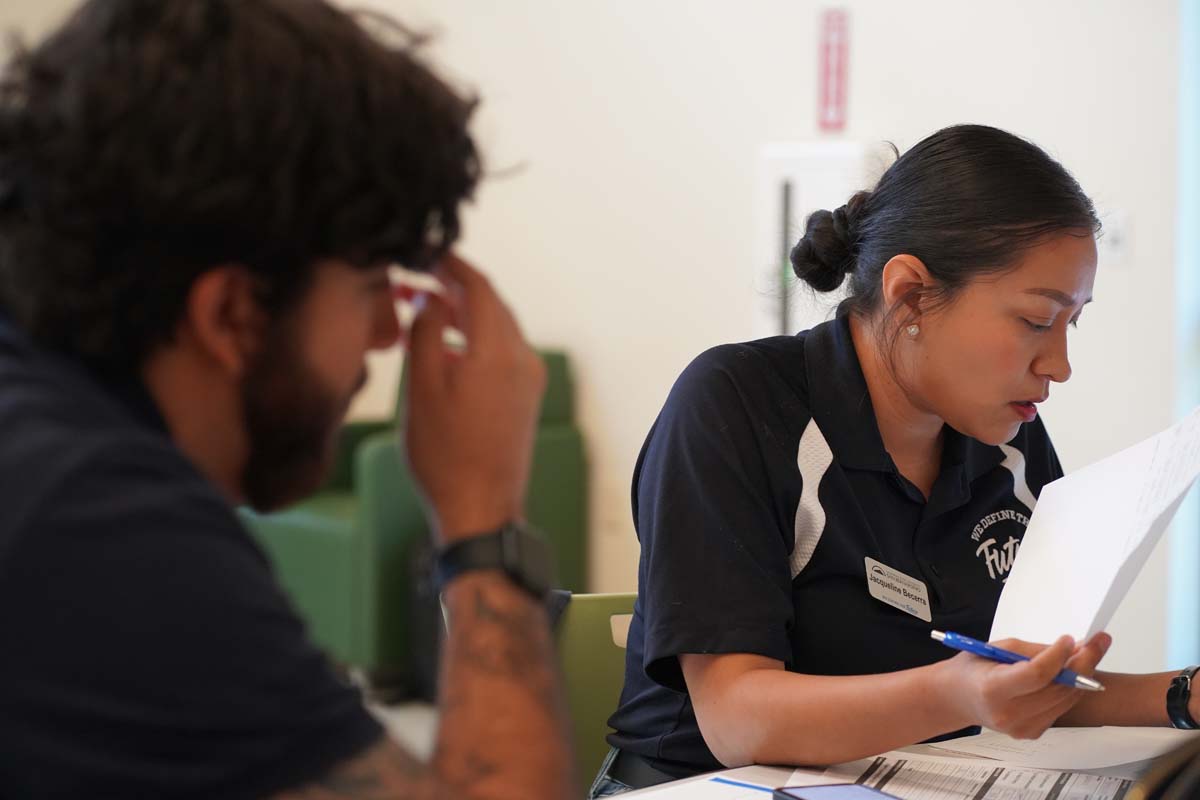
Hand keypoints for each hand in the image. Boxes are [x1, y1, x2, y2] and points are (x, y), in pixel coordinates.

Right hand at [402, 253, 545, 543]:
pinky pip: (503, 352)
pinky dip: (475, 340)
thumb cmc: (445, 455)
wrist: (481, 509)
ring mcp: (529, 380)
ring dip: (464, 315)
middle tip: (419, 278)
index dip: (454, 264)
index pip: (480, 288)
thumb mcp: (422, 388)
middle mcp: (523, 360)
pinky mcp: (526, 398)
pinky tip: (447, 349)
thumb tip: (433, 299)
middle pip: (492, 305)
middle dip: (456, 288)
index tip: (430, 250)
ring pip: (498, 329)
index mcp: (499, 352)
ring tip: (425, 310)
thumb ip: (427, 333)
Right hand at [942, 633, 1110, 738]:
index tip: (1069, 639)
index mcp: (993, 689)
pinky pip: (1060, 709)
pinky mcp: (1032, 732)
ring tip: (1088, 653)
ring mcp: (1022, 727)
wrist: (957, 698)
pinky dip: (1068, 690)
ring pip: (1065, 700)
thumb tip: (1071, 647)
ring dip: (1081, 676)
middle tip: (1097, 642)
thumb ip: (1033, 651)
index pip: (1036, 674)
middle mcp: (1008, 713)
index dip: (1057, 655)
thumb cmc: (972, 670)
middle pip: (1057, 689)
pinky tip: (1070, 674)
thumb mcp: (995, 648)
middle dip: (1082, 663)